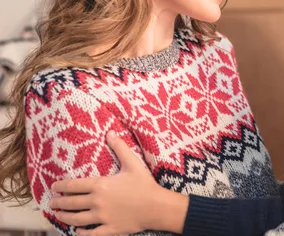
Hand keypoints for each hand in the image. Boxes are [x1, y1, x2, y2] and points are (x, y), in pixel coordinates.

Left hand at [49, 131, 187, 235]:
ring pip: (77, 219)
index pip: (74, 185)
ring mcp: (102, 217)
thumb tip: (110, 132)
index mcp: (101, 185)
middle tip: (51, 202)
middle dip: (59, 203)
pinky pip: (90, 234)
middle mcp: (97, 202)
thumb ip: (120, 148)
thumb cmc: (145, 184)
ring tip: (58, 215)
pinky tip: (77, 231)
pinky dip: (81, 233)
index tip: (53, 186)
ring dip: (65, 217)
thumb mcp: (133, 163)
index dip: (61, 186)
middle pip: (72, 203)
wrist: (156, 207)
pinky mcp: (109, 229)